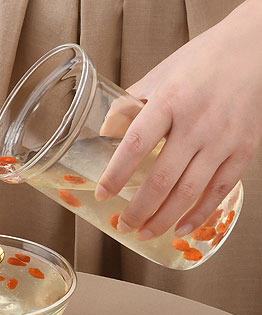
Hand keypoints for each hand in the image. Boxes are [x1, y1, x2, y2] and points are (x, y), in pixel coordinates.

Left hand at [95, 0, 261, 239]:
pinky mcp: (245, 149)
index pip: (135, 145)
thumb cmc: (200, 62)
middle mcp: (197, 123)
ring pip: (190, 191)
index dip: (116, 174)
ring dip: (164, 218)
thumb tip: (103, 135)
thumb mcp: (158, 76)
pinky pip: (220, 189)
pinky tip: (181, 228)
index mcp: (169, 102)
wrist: (255, 48)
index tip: (102, 193)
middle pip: (162, 178)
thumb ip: (129, 106)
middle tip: (123, 225)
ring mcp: (223, 139)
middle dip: (139, 209)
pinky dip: (199, 214)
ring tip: (145, 233)